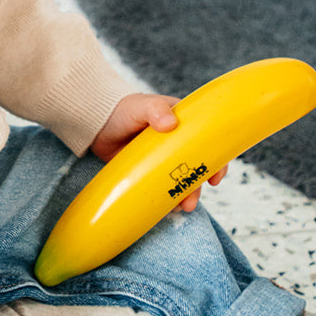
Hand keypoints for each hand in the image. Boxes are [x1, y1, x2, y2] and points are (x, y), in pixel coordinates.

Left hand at [90, 92, 227, 211]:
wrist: (97, 124)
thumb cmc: (124, 109)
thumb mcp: (142, 106)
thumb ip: (156, 109)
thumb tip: (170, 124)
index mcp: (184, 125)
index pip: (208, 144)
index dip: (217, 161)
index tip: (215, 178)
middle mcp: (178, 144)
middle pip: (197, 168)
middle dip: (197, 186)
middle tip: (191, 201)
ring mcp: (163, 160)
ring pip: (180, 181)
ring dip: (184, 196)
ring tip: (179, 208)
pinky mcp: (149, 173)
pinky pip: (162, 188)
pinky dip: (167, 200)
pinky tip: (166, 210)